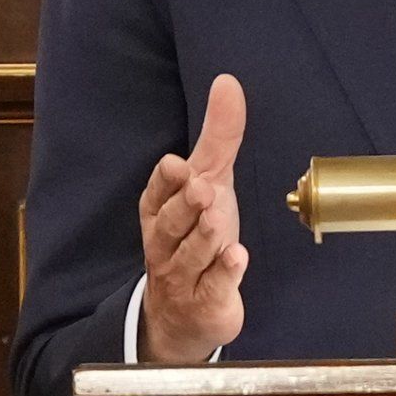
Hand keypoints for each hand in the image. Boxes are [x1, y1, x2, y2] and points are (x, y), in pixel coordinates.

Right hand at [136, 74, 248, 361]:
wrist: (186, 313)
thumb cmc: (197, 236)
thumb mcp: (210, 182)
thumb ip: (218, 137)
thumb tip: (227, 82)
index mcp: (160, 211)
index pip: (157, 193)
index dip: (167, 182)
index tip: (177, 165)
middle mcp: (165, 243)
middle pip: (171, 224)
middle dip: (185, 207)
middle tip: (201, 190)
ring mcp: (183, 276)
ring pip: (190, 256)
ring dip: (203, 238)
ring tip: (216, 221)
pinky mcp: (206, 302)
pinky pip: (212, 287)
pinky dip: (224, 273)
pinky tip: (237, 258)